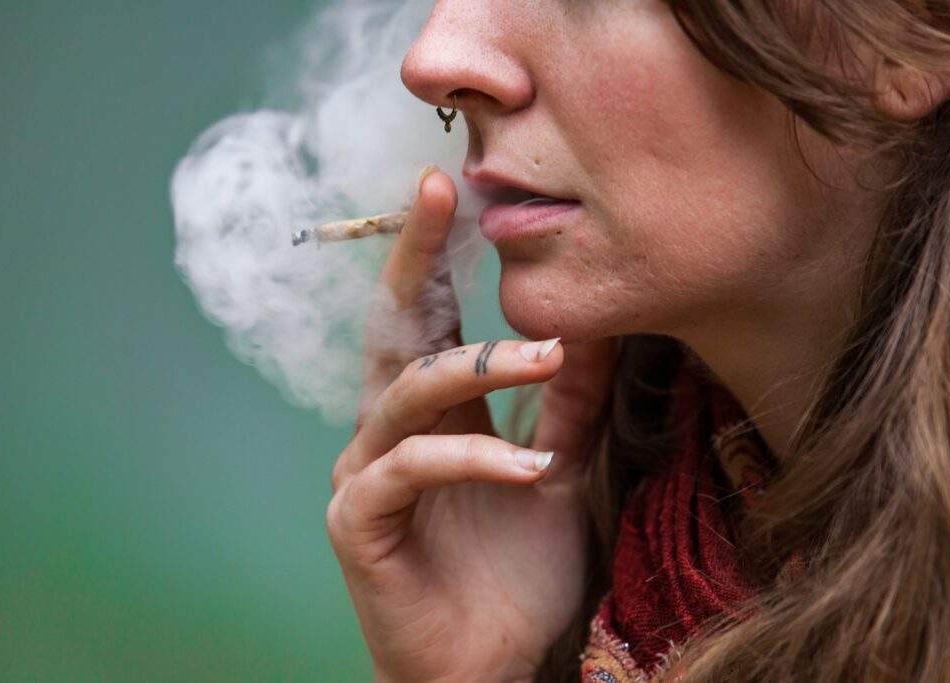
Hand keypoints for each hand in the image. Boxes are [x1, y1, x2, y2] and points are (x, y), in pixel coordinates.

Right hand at [327, 167, 617, 680]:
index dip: (435, 254)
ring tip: (543, 355)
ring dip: (475, 366)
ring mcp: (366, 476)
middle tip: (438, 196)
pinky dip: (472, 461)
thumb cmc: (520, 574)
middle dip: (414, 261)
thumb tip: (590, 322)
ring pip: (405, 393)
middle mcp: (387, 433)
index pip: (428, 319)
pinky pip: (409, 471)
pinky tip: (529, 468)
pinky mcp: (359, 524)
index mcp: (432, 416)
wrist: (497, 667)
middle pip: (393, 330)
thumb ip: (569, 402)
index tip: (451, 186)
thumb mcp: (559, 469)